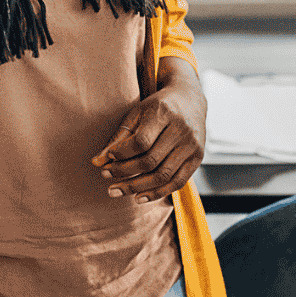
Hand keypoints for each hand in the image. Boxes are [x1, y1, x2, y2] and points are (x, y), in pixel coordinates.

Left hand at [92, 61, 206, 203]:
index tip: (108, 159)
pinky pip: (178, 182)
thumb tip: (97, 162)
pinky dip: (158, 193)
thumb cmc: (157, 107)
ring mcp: (192, 145)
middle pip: (150, 161)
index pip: (141, 142)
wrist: (190, 99)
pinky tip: (139, 198)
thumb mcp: (136, 114)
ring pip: (163, 175)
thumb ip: (118, 137)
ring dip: (137, 187)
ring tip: (117, 191)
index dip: (122, 154)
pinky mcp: (199, 157)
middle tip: (106, 178)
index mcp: (164, 113)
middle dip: (125, 173)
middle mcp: (181, 129)